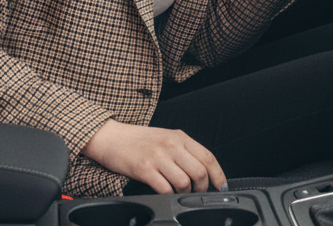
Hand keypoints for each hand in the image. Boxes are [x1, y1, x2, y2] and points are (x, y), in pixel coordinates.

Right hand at [82, 120, 226, 193]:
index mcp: (179, 136)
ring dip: (185, 193)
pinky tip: (166, 193)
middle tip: (197, 192)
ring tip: (180, 193)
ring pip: (184, 182)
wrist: (111, 137)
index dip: (218, 175)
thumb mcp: (165, 137)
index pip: (208, 156)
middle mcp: (170, 145)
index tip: (222, 186)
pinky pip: (165, 189)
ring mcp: (157, 157)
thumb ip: (184, 150)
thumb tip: (203, 171)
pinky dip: (169, 195)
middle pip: (199, 171)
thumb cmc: (138, 140)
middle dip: (202, 188)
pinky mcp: (144, 169)